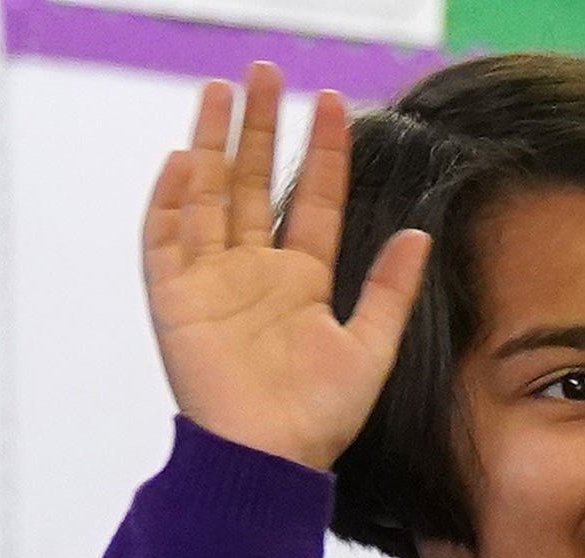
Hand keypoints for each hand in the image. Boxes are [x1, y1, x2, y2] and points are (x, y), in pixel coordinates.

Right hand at [142, 66, 429, 474]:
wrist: (269, 459)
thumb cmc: (319, 417)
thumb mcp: (370, 348)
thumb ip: (389, 289)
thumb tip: (419, 233)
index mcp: (299, 279)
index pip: (310, 198)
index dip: (321, 151)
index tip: (333, 102)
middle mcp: (252, 270)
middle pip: (252, 180)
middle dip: (259, 126)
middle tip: (264, 71)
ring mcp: (210, 280)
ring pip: (207, 194)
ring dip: (210, 142)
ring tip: (218, 92)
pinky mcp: (174, 299)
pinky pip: (165, 239)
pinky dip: (171, 201)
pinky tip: (183, 161)